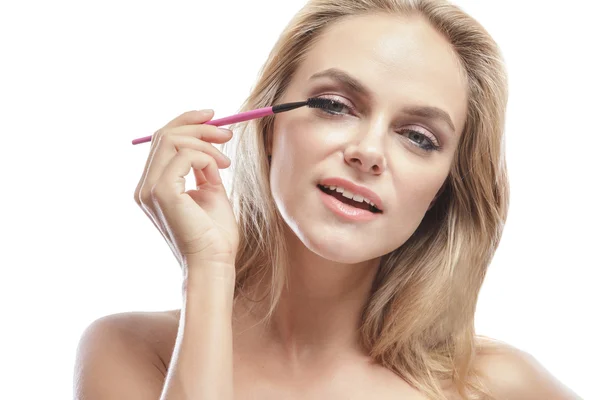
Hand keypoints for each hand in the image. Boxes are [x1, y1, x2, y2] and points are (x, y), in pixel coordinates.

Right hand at [134, 110, 238, 268]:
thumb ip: (203, 168)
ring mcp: (149, 189)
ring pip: (172, 140)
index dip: (186, 122)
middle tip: (227, 133)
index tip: (213, 117)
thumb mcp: (210, 192)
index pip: (161, 141)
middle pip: (164, 134)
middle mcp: (144, 186)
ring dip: (206, 143)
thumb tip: (209, 144)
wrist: (214, 263)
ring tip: (226, 162)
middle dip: (198, 126)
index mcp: (152, 185)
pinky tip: (219, 172)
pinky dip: (206, 157)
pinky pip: (184, 156)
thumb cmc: (215, 235)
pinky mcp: (162, 193)